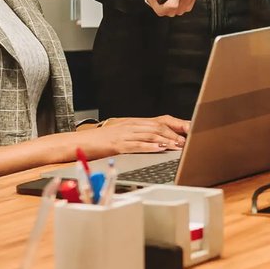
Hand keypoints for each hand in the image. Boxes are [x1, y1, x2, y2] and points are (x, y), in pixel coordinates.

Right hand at [75, 115, 190, 155]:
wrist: (78, 142)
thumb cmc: (100, 141)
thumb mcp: (122, 134)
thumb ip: (139, 136)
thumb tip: (160, 141)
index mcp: (134, 122)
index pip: (160, 120)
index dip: (177, 124)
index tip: (190, 129)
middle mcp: (131, 125)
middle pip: (158, 127)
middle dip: (175, 134)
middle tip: (187, 141)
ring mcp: (124, 134)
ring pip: (150, 134)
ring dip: (166, 140)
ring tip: (178, 146)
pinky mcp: (117, 144)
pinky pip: (136, 144)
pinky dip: (150, 146)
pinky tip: (159, 148)